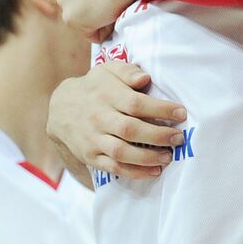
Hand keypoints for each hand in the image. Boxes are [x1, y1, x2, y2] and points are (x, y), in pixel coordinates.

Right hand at [47, 60, 186, 180]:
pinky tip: (154, 171)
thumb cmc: (95, 88)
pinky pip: (113, 168)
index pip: (136, 103)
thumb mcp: (107, 71)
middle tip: (179, 138)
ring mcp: (93, 139)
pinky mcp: (90, 156)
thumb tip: (145, 78)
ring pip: (121, 152)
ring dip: (148, 157)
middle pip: (130, 130)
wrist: (61, 109)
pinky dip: (134, 172)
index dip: (161, 109)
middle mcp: (99, 118)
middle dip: (158, 135)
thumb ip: (127, 71)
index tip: (182, 113)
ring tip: (169, 156)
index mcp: (106, 95)